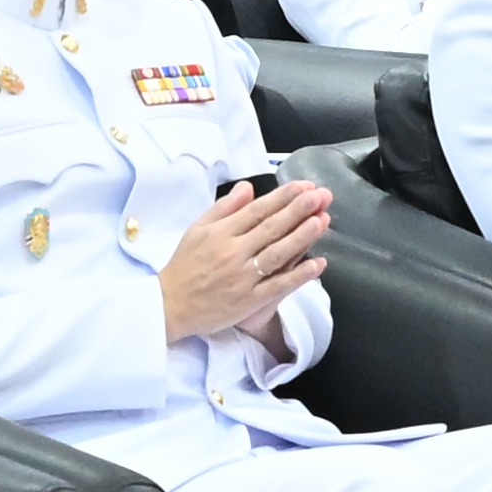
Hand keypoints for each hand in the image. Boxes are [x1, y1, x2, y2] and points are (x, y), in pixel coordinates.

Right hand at [155, 176, 332, 345]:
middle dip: (299, 210)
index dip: (283, 197)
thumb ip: (224, 208)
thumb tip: (247, 187)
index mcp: (220, 233)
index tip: (304, 186)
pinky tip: (318, 264)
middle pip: (271, 228)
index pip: (257, 210)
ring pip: (277, 253)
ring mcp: (242, 277)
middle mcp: (233, 252)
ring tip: (322, 220)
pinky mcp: (248, 300)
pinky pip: (277, 285)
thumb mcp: (197, 229)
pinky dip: (298, 275)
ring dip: (302, 236)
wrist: (169, 305)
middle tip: (322, 195)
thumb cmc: (184, 266)